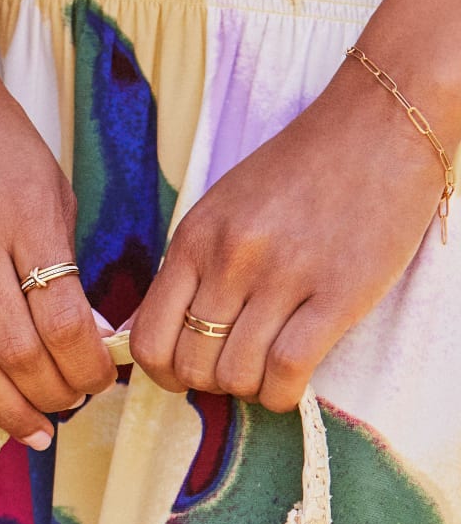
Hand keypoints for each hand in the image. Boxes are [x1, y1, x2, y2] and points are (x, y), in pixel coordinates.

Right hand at [0, 29, 115, 452]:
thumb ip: (66, 259)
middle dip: (56, 390)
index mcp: (28, 217)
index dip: (89, 362)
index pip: (65, 317)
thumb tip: (87, 329)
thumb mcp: (50, 186)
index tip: (104, 376)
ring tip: (37, 429)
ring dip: (9, 406)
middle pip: (20, 349)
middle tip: (74, 401)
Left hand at [130, 61, 446, 411]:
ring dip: (247, 386)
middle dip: (207, 380)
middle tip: (233, 364)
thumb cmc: (295, 169)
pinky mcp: (339, 293)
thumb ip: (192, 264)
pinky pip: (288, 371)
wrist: (372, 129)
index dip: (163, 371)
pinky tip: (289, 381)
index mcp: (196, 235)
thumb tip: (163, 329)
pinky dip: (281, 393)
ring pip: (237, 375)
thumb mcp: (222, 206)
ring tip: (265, 363)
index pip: (150, 335)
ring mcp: (284, 276)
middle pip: (192, 363)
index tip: (183, 372)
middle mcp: (231, 257)